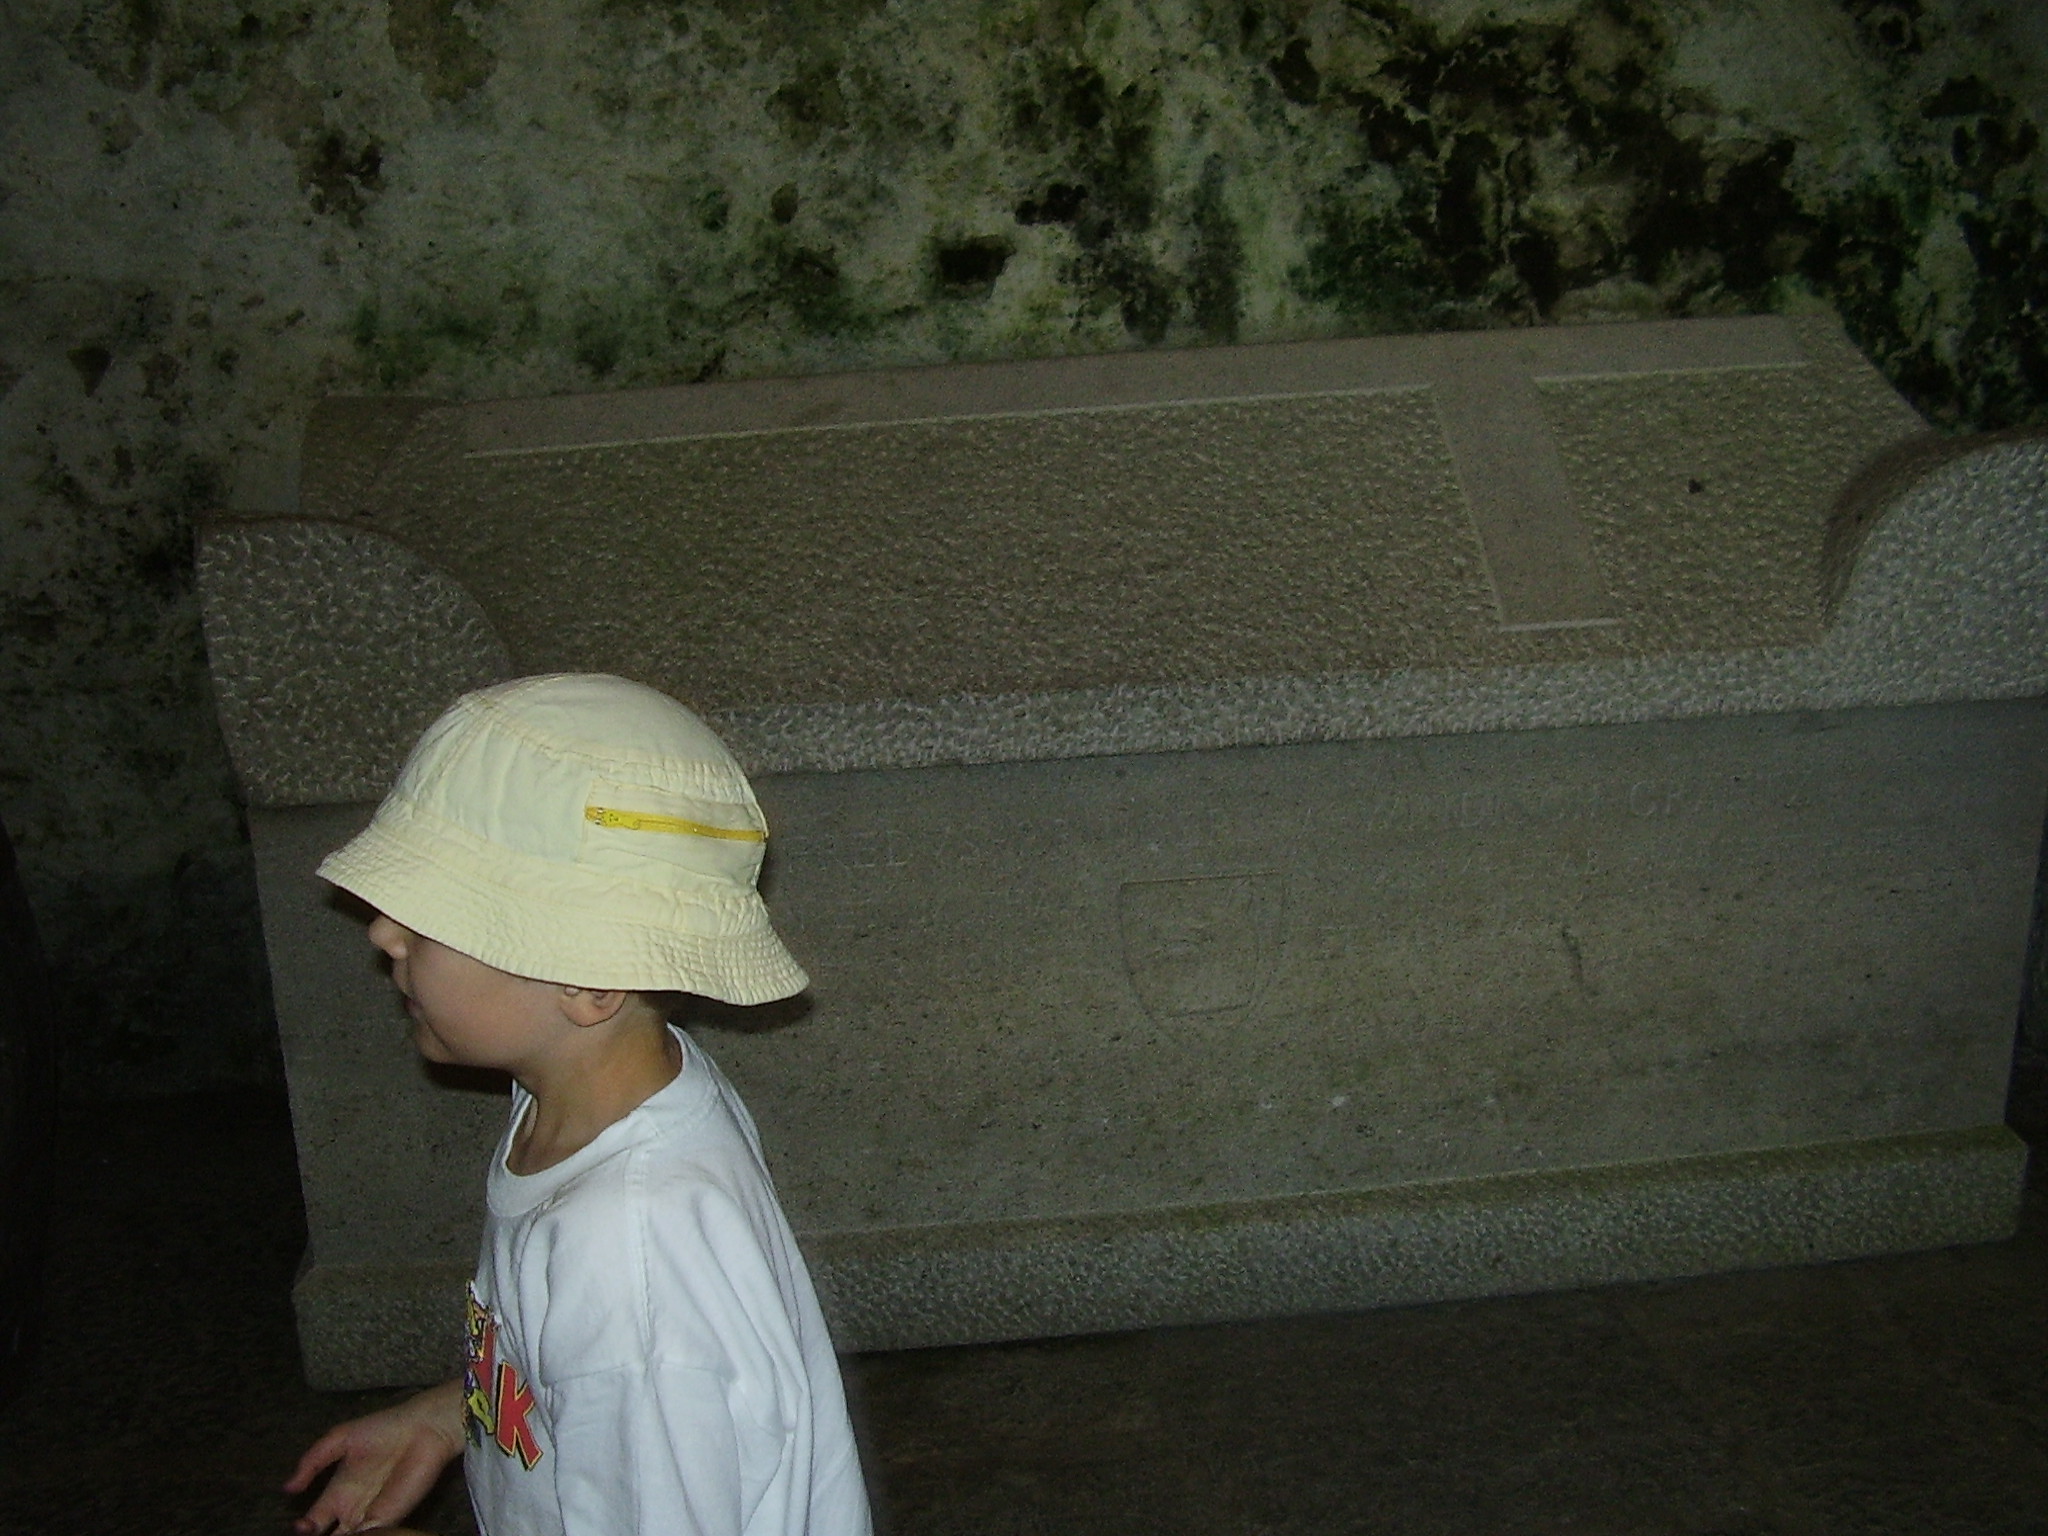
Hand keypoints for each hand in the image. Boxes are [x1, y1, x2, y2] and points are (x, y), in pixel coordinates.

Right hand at [285, 1378, 465, 1534]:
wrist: (422, 1428)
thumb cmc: (383, 1429)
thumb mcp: (340, 1438)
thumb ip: (312, 1461)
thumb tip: (287, 1488)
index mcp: (338, 1491)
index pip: (314, 1521)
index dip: (303, 1528)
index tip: (299, 1526)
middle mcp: (352, 1509)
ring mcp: (371, 1515)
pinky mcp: (391, 1518)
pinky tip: (349, 1535)